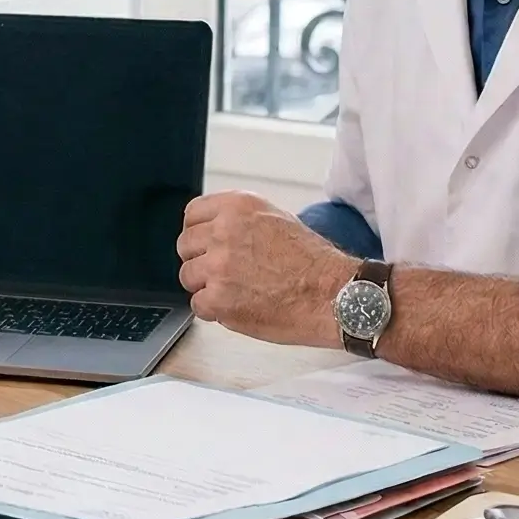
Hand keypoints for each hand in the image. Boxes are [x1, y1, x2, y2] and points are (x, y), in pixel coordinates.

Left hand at [176, 192, 354, 347]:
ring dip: (206, 287)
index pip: (192, 214)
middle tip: (222, 273)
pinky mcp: (218, 299)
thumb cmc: (313, 262)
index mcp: (237, 207)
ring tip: (236, 291)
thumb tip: (214, 230)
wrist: (333, 295)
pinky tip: (239, 307)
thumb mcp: (276, 219)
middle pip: (185, 245)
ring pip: (188, 276)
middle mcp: (223, 232)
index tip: (205, 245)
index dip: (198, 233)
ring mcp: (218, 266)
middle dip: (200, 260)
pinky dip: (214, 310)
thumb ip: (240, 221)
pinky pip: (198, 305)